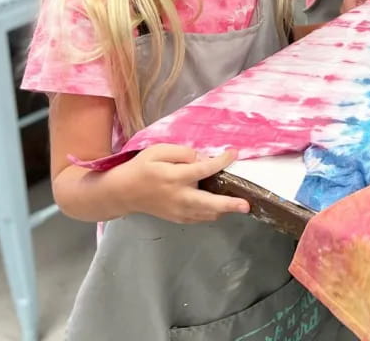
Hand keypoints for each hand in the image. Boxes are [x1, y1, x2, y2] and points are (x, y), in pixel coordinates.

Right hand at [116, 145, 249, 222]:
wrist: (122, 192)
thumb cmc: (141, 168)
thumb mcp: (158, 151)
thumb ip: (182, 152)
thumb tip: (203, 158)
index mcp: (174, 178)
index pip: (203, 170)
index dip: (221, 161)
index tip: (233, 153)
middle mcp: (179, 197)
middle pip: (209, 204)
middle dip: (229, 205)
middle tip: (246, 205)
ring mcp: (178, 212)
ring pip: (207, 214)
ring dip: (224, 209)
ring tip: (239, 204)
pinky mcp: (178, 218)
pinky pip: (200, 218)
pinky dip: (213, 212)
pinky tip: (220, 205)